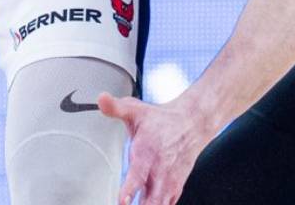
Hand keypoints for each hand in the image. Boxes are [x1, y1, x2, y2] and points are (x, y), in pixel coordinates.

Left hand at [98, 93, 214, 204]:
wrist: (192, 123)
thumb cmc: (162, 120)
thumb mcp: (137, 110)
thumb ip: (116, 108)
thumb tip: (101, 99)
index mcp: (147, 152)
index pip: (138, 175)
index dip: (130, 190)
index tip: (122, 201)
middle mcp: (159, 171)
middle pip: (151, 200)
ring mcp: (168, 182)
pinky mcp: (175, 188)